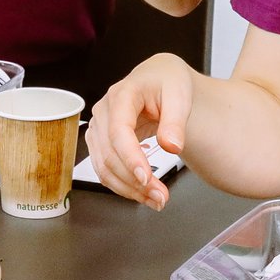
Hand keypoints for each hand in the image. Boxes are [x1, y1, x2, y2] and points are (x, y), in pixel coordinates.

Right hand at [86, 52, 196, 210]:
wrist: (159, 80)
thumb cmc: (168, 82)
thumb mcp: (180, 94)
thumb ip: (175, 121)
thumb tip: (171, 146)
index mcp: (122, 94)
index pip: (119, 131)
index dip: (130, 158)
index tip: (146, 178)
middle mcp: (104, 111)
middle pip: (110, 154)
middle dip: (134, 181)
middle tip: (161, 197)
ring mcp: (99, 127)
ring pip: (104, 167)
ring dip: (128, 188)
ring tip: (156, 199)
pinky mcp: (100, 141)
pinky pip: (105, 169)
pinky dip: (123, 185)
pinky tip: (142, 193)